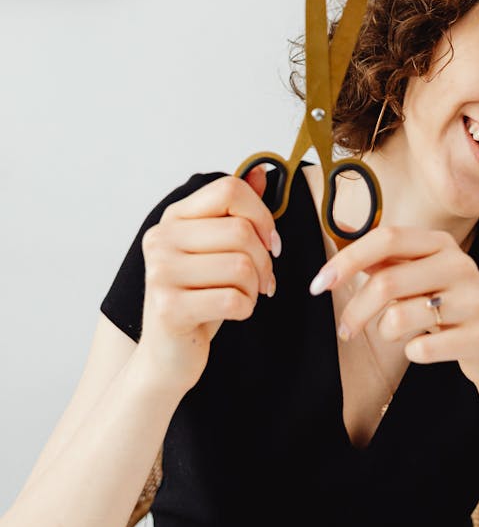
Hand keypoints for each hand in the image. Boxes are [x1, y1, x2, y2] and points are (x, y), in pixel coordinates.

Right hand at [138, 170, 278, 394]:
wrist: (167, 357)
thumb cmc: (199, 298)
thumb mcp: (218, 250)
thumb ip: (237, 210)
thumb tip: (260, 170)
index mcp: (173, 217)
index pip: (229, 190)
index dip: (261, 215)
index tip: (269, 241)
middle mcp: (161, 239)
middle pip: (242, 231)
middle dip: (265, 260)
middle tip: (263, 280)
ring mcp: (160, 273)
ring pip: (242, 265)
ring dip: (256, 287)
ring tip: (245, 296)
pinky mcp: (169, 308)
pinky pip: (235, 299)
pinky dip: (247, 308)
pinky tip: (235, 313)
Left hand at [308, 225, 478, 391]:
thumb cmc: (449, 307)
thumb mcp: (423, 276)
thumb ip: (387, 260)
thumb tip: (340, 241)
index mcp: (441, 243)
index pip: (386, 238)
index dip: (348, 259)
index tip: (318, 283)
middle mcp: (460, 265)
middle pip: (387, 282)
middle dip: (355, 310)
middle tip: (344, 330)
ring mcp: (474, 300)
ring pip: (399, 317)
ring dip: (384, 331)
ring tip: (394, 334)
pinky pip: (422, 347)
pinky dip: (411, 351)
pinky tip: (419, 349)